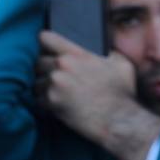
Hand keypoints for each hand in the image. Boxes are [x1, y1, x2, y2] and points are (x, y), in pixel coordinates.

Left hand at [35, 31, 159, 159]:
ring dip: (45, 86)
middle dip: (47, 68)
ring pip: (37, 80)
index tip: (48, 48)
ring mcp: (54, 85)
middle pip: (39, 61)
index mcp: (76, 54)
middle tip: (59, 76)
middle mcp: (61, 67)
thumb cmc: (121, 94)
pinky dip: (45, 102)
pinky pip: (38, 98)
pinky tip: (58, 104)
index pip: (45, 38)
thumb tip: (98, 46)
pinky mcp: (50, 102)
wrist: (118, 122)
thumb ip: (104, 51)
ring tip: (59, 92)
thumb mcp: (120, 63)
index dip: (46, 42)